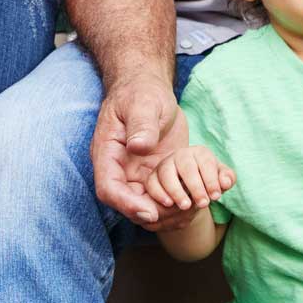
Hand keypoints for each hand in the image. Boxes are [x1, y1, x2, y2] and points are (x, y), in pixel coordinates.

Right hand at [91, 77, 183, 225]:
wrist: (150, 88)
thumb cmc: (142, 91)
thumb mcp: (143, 103)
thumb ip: (140, 124)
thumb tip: (138, 146)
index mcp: (107, 153)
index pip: (108, 188)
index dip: (127, 204)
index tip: (151, 212)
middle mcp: (118, 169)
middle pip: (126, 203)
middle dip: (150, 213)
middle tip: (179, 213)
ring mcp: (134, 173)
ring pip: (144, 205)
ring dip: (165, 213)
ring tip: (190, 209)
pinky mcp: (152, 174)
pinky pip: (160, 197)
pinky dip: (175, 204)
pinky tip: (195, 202)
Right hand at [143, 146, 233, 230]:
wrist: (190, 193)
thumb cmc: (207, 183)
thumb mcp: (220, 180)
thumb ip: (227, 178)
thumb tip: (226, 182)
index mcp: (199, 152)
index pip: (206, 162)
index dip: (212, 180)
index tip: (216, 197)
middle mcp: (180, 155)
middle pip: (186, 166)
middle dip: (196, 186)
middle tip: (204, 204)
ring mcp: (164, 165)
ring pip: (167, 173)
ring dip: (176, 190)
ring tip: (186, 206)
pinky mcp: (153, 177)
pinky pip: (152, 183)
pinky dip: (159, 193)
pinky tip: (169, 204)